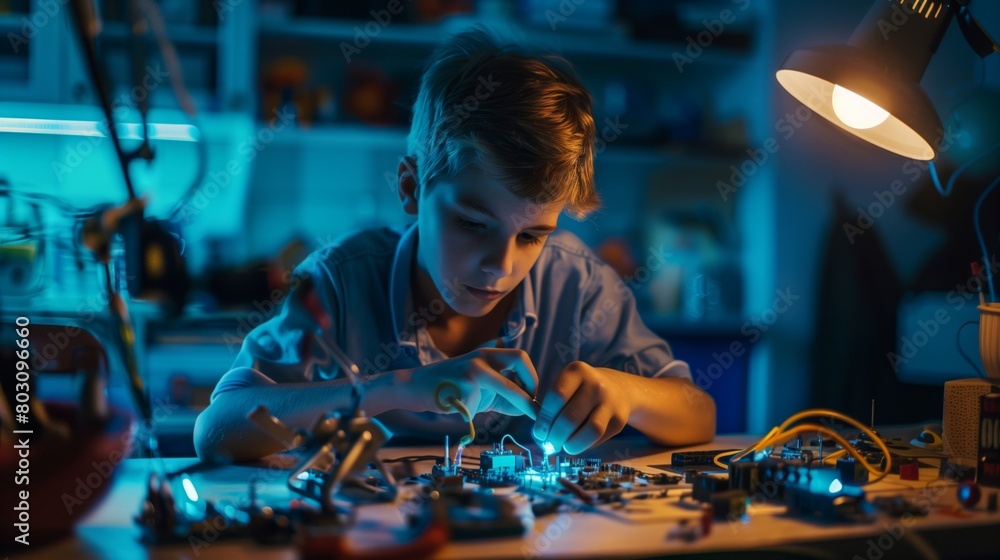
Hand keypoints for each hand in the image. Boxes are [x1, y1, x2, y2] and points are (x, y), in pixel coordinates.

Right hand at [403, 347, 539, 418]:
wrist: (416, 387)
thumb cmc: (451, 388)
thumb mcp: (479, 386)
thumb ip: (503, 394)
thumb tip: (528, 408)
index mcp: (487, 355)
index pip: (521, 358)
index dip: (531, 377)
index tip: (531, 395)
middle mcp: (482, 359)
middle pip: (520, 360)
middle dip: (533, 383)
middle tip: (534, 402)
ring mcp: (472, 373)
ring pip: (507, 390)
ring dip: (521, 404)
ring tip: (526, 416)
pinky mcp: (463, 390)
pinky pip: (480, 409)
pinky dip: (474, 413)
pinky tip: (457, 406)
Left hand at [532, 361, 629, 454]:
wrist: (617, 389)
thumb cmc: (581, 391)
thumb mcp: (566, 387)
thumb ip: (551, 406)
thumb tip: (541, 435)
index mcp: (577, 371)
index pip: (556, 397)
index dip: (544, 419)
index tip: (539, 433)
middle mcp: (596, 384)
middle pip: (570, 417)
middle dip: (556, 436)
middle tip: (550, 445)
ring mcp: (610, 401)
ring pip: (590, 430)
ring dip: (572, 444)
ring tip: (564, 447)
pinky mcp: (620, 419)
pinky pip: (600, 438)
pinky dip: (586, 445)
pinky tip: (578, 443)